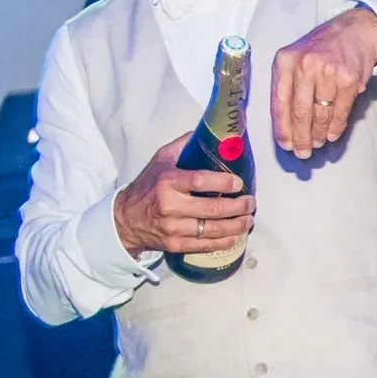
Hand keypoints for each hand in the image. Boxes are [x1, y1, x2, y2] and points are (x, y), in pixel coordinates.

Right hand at [111, 135, 254, 255]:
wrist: (125, 219)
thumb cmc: (147, 186)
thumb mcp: (160, 160)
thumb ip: (183, 145)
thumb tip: (209, 132)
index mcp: (168, 182)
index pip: (200, 181)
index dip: (224, 182)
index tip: (239, 183)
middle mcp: (170, 206)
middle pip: (213, 209)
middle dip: (238, 207)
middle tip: (251, 202)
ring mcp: (173, 228)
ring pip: (213, 230)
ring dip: (237, 225)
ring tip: (249, 218)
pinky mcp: (176, 245)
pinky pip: (206, 245)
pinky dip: (226, 241)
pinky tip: (238, 235)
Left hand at [272, 5, 376, 158]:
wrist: (355, 31)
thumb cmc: (323, 48)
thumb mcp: (296, 58)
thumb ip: (287, 85)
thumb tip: (285, 124)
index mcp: (285, 61)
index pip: (279, 102)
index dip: (282, 128)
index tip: (285, 144)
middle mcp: (304, 66)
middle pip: (300, 113)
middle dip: (301, 138)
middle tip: (302, 152)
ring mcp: (327, 72)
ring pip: (320, 115)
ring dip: (319, 134)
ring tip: (318, 142)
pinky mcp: (348, 80)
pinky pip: (340, 112)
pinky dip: (336, 127)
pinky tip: (332, 134)